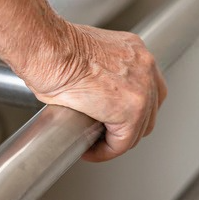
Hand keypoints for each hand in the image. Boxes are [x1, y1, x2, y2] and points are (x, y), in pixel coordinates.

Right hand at [18, 21, 166, 162]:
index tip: (108, 116)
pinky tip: (88, 150)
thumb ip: (97, 70)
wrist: (49, 50)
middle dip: (126, 126)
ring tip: (92, 143)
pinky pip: (121, 143)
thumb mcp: (84, 52)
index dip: (128, 107)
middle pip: (149, 109)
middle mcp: (144, 66)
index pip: (146, 86)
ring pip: (137, 130)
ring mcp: (142, 89)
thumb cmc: (53, 48)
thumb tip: (88, 90)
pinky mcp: (131, 111)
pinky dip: (105, 151)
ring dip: (115, 141)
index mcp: (132, 50)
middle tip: (101, 133)